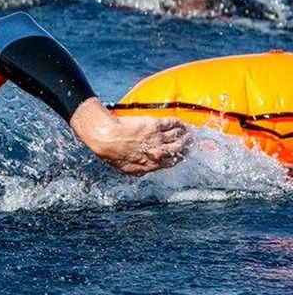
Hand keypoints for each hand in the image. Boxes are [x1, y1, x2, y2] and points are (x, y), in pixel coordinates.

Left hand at [68, 98, 189, 175]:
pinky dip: (178, 123)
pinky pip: (172, 124)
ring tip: (187, 131)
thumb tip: (146, 171)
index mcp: (152, 164)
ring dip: (184, 134)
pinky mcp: (155, 125)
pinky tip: (180, 123)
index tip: (181, 153)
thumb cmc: (112, 154)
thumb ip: (140, 170)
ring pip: (177, 136)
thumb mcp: (126, 169)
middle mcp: (158, 152)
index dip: (179, 157)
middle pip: (178, 149)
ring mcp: (157, 138)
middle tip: (189, 141)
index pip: (172, 162)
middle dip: (186, 145)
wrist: (106, 138)